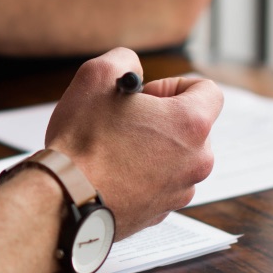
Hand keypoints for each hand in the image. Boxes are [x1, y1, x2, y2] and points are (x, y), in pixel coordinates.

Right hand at [45, 48, 222, 240]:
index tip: (146, 96)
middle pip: (191, 127)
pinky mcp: (161, 212)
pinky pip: (159, 184)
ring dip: (151, 149)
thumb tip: (132, 69)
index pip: (208, 91)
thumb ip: (124, 60)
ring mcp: (181, 190)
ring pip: (175, 158)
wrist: (65, 199)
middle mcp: (196, 160)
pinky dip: (141, 176)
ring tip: (113, 149)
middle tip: (125, 122)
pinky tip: (110, 173)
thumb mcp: (96, 77)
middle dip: (161, 120)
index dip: (174, 85)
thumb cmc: (82, 141)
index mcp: (190, 124)